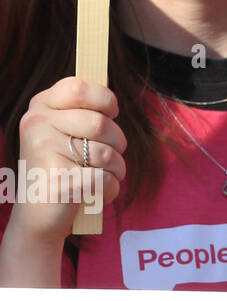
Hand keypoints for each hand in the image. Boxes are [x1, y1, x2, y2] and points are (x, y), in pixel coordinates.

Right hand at [8, 77, 125, 244]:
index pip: (79, 87)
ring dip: (116, 169)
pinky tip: (93, 195)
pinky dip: (109, 190)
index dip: (105, 99)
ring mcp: (42, 151)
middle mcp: (35, 124)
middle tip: (108, 156)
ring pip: (107, 153)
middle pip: (101, 123)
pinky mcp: (57, 180)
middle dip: (117, 142)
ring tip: (100, 176)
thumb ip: (86, 109)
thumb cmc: (64, 168)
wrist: (40, 216)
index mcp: (40, 107)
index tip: (111, 113)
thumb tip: (108, 84)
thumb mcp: (69, 131)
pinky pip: (105, 179)